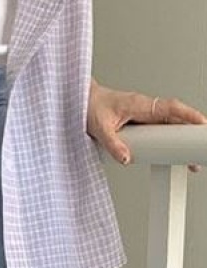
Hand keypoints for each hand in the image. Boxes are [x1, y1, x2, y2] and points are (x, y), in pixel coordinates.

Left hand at [87, 78, 206, 172]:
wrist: (79, 100)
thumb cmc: (89, 107)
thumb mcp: (99, 128)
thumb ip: (113, 144)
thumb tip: (126, 159)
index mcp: (140, 104)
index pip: (171, 108)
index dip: (189, 115)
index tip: (202, 125)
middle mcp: (145, 107)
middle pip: (175, 118)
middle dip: (191, 132)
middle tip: (199, 151)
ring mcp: (143, 114)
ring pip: (168, 124)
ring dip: (180, 138)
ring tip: (188, 159)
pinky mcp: (138, 121)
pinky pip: (158, 128)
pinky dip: (168, 137)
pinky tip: (171, 151)